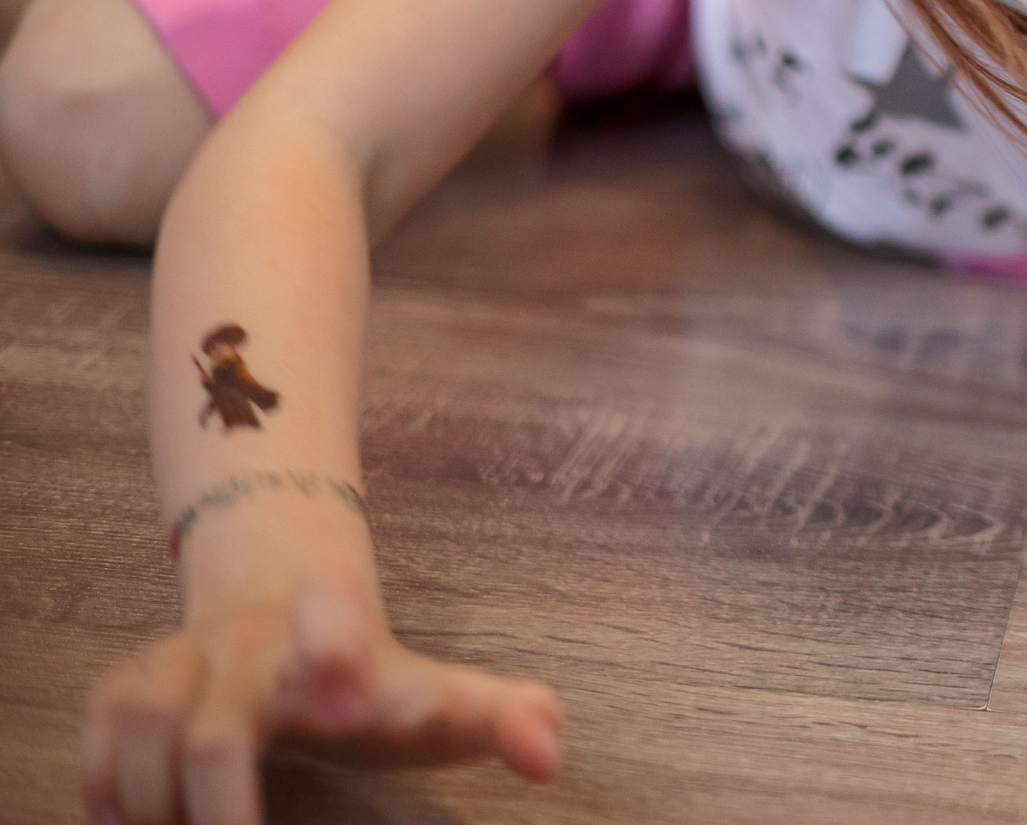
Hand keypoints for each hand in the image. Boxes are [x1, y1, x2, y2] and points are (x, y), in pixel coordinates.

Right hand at [82, 576, 561, 824]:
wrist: (283, 601)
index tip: (356, 699)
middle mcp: (255, 643)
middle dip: (225, 800)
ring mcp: (188, 657)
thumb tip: (549, 754)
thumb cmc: (372, 678)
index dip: (342, 650)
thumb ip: (505, 718)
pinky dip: (106, 786)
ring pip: (147, 725)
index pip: (341, 621)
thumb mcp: (441, 698)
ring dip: (160, 802)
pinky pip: (98, 728)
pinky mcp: (131, 678)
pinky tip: (131, 822)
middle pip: (220, 723)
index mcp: (341, 640)